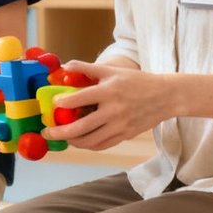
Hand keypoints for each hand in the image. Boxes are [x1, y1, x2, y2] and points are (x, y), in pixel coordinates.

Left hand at [43, 61, 171, 150]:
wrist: (166, 97)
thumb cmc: (136, 81)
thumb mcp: (112, 70)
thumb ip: (87, 68)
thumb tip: (64, 67)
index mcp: (109, 91)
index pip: (80, 98)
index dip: (63, 102)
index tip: (54, 104)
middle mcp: (114, 111)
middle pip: (81, 127)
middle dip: (60, 132)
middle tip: (47, 132)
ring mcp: (120, 126)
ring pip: (90, 140)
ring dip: (72, 141)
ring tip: (62, 137)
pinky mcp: (125, 135)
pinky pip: (102, 145)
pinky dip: (88, 145)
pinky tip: (79, 141)